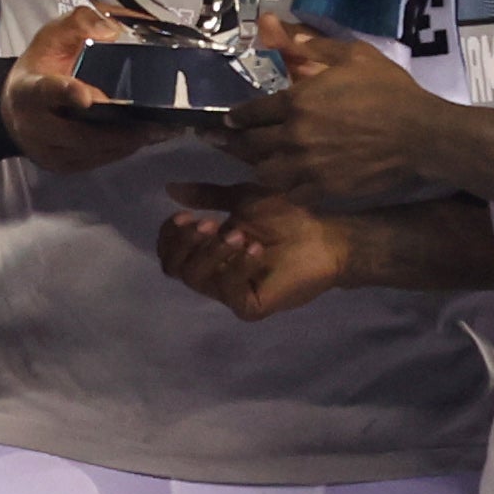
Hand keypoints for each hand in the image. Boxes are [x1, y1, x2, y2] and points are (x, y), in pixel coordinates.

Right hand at [2, 7, 169, 172]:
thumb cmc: (41, 67)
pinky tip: (145, 138)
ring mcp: (48, 152)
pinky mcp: (62, 166)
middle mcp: (34, 127)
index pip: (45, 91)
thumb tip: (111, 31)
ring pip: (93, 152)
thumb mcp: (54, 36)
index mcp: (29, 90)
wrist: (15, 108)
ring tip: (161, 131)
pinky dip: (122, 150)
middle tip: (155, 124)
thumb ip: (80, 24)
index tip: (86, 95)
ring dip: (128, 143)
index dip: (66, 93)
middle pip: (79, 135)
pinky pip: (97, 160)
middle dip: (118, 131)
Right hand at [157, 181, 351, 320]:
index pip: (170, 253)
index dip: (169, 235)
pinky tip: (254, 249)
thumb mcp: (242, 199)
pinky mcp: (249, 306)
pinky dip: (237, 266)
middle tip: (208, 223)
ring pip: (196, 278)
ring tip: (239, 234)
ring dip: (212, 251)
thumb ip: (207, 196)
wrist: (324, 237)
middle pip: (174, 268)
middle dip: (185, 242)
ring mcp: (229, 294)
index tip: (184, 216)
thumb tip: (170, 187)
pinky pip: (228, 291)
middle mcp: (213, 276)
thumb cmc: (286, 218)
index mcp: (207, 253)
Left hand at [217, 15, 443, 205]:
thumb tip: (273, 26)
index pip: (251, 112)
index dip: (236, 116)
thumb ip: (311, 46)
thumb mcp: (352, 56)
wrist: (420, 134)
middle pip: (251, 144)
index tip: (228, 119)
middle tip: (228, 142)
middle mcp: (294, 135)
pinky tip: (289, 182)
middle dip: (237, 141)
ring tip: (261, 162)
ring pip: (265, 172)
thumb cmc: (389, 90)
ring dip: (260, 166)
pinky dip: (286, 187)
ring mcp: (308, 167)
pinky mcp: (324, 190)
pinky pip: (291, 194)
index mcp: (297, 101)